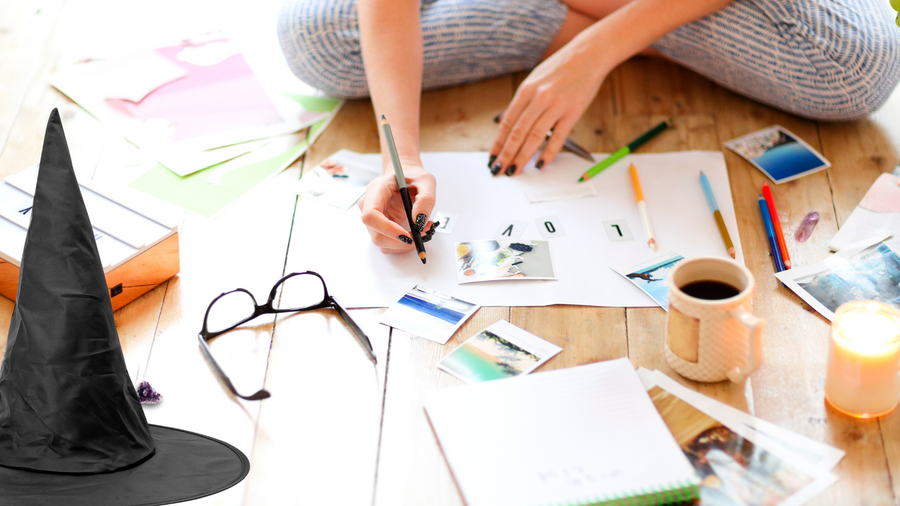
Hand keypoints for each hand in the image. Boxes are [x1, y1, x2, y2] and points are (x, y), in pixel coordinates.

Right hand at [358, 161, 437, 253]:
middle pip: (376, 235)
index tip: (406, 235)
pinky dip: (403, 244)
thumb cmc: (413, 177)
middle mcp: (369, 206)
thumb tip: (419, 220)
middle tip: (422, 235)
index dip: (387, 228)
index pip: (371, 215)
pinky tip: (415, 232)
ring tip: (422, 230)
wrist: (407, 177)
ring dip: (404, 244)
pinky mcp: (380, 227)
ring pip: (382, 243)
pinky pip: (389, 243)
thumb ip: (426, 199)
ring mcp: (373, 219)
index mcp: (376, 190)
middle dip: (400, 241)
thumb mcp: (426, 181)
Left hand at [489, 38, 609, 175]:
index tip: (492, 158)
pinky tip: (540, 164)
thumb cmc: (561, 68)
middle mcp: (538, 98)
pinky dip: (548, 153)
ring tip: (515, 171)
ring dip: (522, 157)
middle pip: (517, 133)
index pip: (507, 123)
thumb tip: (506, 123)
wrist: (589, 54)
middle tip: (499, 170)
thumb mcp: (535, 79)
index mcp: (526, 90)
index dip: (498, 143)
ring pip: (534, 137)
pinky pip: (558, 137)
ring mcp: (556, 105)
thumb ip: (522, 102)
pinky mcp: (573, 111)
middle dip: (506, 155)